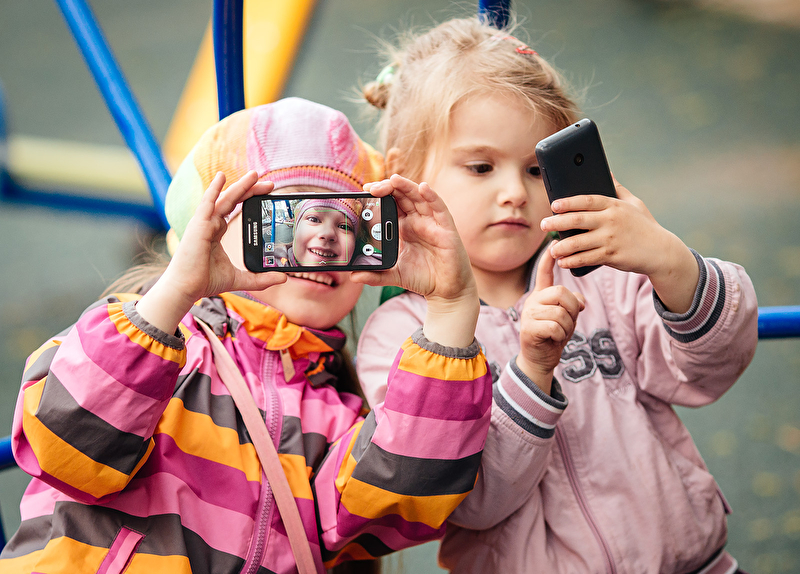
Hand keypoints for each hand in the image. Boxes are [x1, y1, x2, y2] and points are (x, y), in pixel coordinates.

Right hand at [137, 171, 286, 333]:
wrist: (186, 287)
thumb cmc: (205, 281)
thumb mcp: (241, 279)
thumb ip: (261, 278)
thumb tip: (283, 278)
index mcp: (217, 231)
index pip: (236, 209)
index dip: (251, 199)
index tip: (267, 194)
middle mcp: (210, 223)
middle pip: (233, 200)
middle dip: (251, 190)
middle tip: (270, 183)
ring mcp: (203, 222)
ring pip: (224, 198)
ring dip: (240, 185)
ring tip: (255, 174)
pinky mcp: (198, 225)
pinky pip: (207, 203)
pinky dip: (214, 189)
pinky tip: (221, 176)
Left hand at [352, 174, 478, 346]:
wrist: (446, 291)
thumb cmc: (423, 278)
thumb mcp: (394, 275)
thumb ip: (375, 275)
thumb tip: (353, 276)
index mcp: (404, 227)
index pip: (391, 204)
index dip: (380, 195)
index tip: (365, 190)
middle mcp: (418, 221)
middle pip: (403, 196)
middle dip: (388, 188)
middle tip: (373, 187)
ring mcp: (432, 223)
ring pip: (419, 197)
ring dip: (407, 186)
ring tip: (393, 179)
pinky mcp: (446, 229)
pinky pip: (439, 208)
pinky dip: (432, 196)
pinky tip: (423, 188)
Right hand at [516, 245, 584, 392]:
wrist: (540, 358)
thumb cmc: (554, 335)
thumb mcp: (567, 317)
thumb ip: (573, 304)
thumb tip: (580, 302)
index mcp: (541, 295)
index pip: (544, 272)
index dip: (549, 258)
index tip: (555, 242)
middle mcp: (533, 300)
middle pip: (560, 292)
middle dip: (572, 307)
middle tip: (570, 319)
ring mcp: (529, 314)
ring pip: (559, 312)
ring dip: (567, 326)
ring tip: (560, 333)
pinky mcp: (529, 328)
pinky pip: (554, 326)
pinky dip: (561, 335)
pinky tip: (554, 339)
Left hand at [541, 179, 697, 311]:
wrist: (661, 251)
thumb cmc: (644, 225)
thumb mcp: (634, 203)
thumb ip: (617, 188)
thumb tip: (607, 171)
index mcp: (614, 205)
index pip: (587, 200)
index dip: (568, 202)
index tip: (554, 205)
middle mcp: (611, 221)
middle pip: (577, 220)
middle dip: (556, 223)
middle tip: (543, 225)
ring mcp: (610, 239)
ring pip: (578, 243)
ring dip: (561, 246)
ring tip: (551, 249)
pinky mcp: (611, 256)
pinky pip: (586, 259)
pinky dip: (572, 260)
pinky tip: (563, 261)